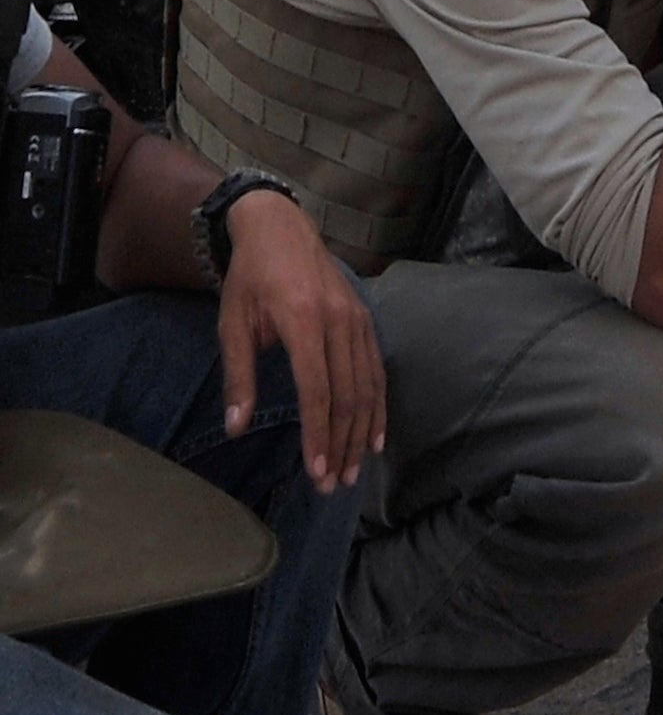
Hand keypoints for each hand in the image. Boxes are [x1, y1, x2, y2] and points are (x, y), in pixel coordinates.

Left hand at [216, 189, 385, 493]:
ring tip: (353, 469)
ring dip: (361, 432)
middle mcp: (338, 320)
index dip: (319, 434)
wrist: (281, 229)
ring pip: (367, 386)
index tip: (317, 471)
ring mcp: (358, 319)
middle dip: (342, 443)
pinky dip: (378, 405)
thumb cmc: (250, 279)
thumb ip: (238, 376)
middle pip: (348, 394)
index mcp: (302, 320)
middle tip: (335, 485)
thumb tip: (236, 428)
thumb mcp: (232, 324)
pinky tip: (374, 434)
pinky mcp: (367, 320)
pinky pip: (377, 369)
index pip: (317, 389)